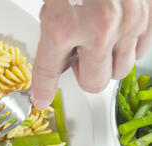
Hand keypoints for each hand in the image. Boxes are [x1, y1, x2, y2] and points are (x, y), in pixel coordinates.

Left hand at [31, 0, 151, 109]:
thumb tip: (59, 61)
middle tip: (78, 57)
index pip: (48, 72)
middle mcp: (98, 29)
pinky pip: (141, 50)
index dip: (43, 90)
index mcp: (63, 26)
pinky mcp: (148, 15)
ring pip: (120, 71)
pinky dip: (128, 46)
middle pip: (93, 83)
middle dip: (83, 75)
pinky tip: (116, 33)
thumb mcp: (52, 4)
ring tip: (98, 41)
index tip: (41, 99)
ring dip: (107, 63)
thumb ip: (54, 34)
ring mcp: (128, 23)